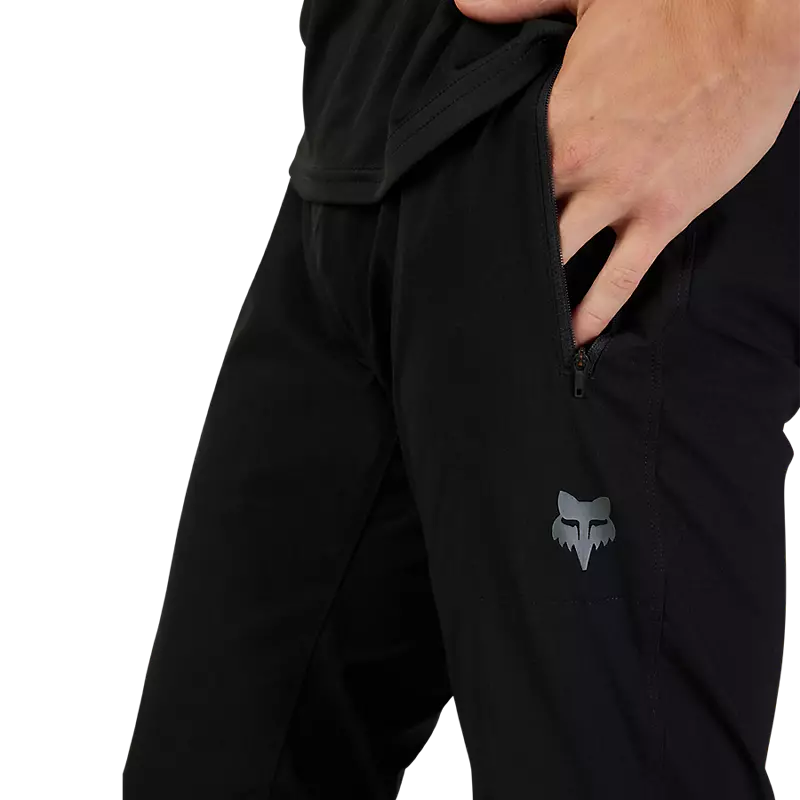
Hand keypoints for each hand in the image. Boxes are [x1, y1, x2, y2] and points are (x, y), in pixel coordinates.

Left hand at [456, 0, 799, 344]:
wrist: (759, 21)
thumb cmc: (675, 6)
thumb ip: (520, 3)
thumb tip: (462, 2)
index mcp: (553, 117)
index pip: (496, 172)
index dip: (470, 202)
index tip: (446, 227)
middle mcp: (578, 166)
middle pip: (518, 223)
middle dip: (492, 253)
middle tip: (464, 286)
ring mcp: (621, 195)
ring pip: (560, 258)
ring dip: (533, 291)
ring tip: (507, 325)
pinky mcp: (663, 216)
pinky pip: (621, 278)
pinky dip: (595, 312)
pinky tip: (573, 339)